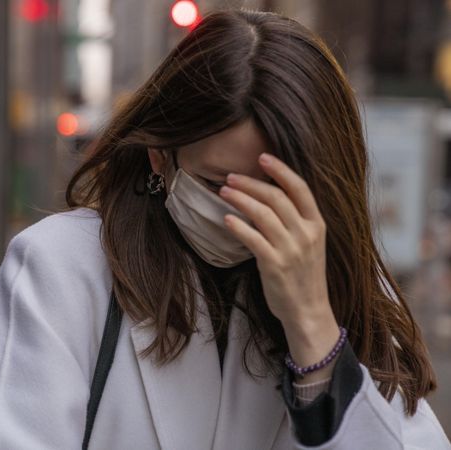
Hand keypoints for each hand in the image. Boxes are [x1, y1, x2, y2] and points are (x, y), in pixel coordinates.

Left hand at [218, 152, 339, 381]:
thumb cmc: (303, 275)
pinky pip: (253, 239)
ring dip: (240, 199)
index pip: (300, 188)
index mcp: (316, 225)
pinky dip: (238, 225)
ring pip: (262, 214)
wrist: (307, 311)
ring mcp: (291, 250)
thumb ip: (294, 221)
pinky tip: (226, 219)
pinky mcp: (275, 265)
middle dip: (250, 183)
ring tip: (223, 192)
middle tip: (230, 177)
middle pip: (276, 197)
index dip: (281, 170)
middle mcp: (306, 234)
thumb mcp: (308, 243)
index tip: (262, 157)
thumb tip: (267, 196)